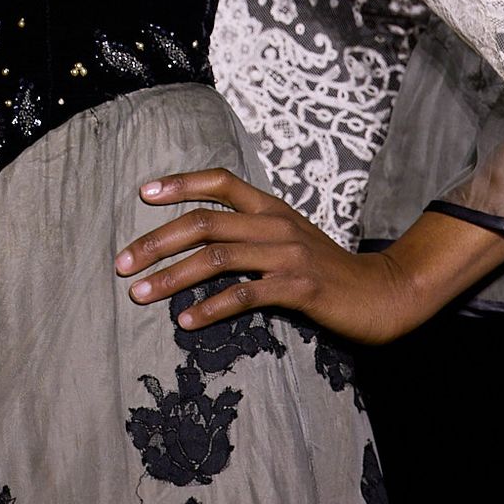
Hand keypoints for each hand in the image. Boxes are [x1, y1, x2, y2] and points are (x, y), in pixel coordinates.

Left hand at [113, 167, 420, 346]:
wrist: (382, 293)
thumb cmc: (326, 270)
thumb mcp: (287, 238)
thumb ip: (250, 232)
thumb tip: (198, 243)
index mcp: (270, 207)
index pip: (220, 182)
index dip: (180, 183)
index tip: (143, 193)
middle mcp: (275, 223)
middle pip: (204, 222)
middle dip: (156, 241)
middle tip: (121, 263)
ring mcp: (287, 254)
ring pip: (216, 257)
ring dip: (172, 277)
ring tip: (140, 294)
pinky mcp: (299, 287)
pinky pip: (245, 295)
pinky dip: (210, 308)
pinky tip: (186, 321)